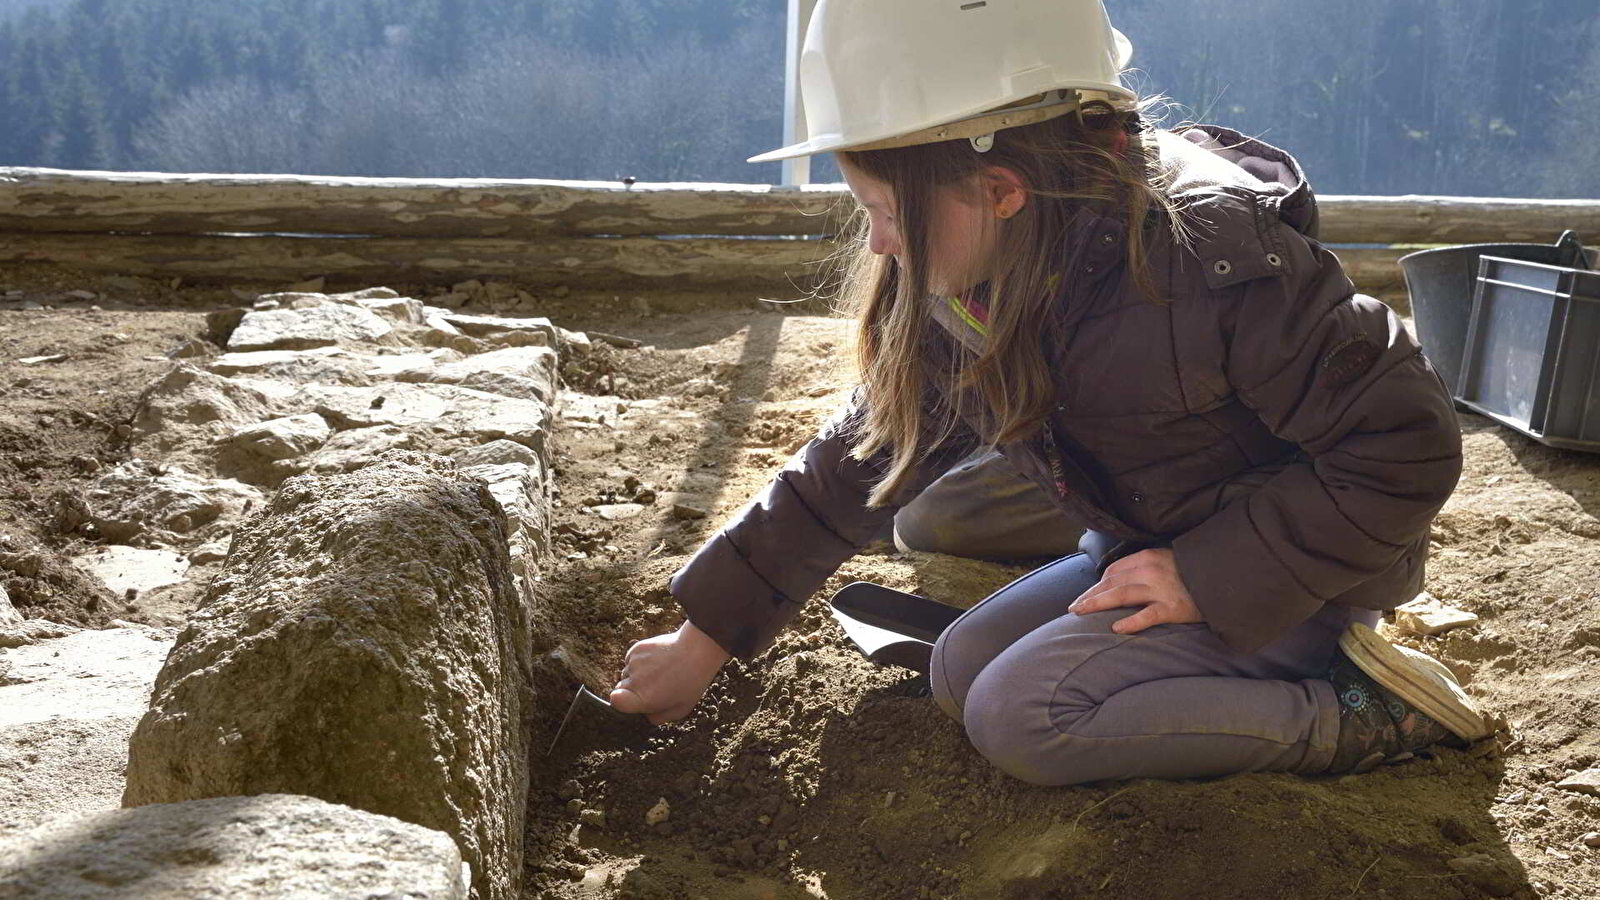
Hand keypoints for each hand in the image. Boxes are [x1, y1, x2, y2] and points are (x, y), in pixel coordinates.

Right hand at [609, 620, 730, 724]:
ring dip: (636, 675)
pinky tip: (656, 661)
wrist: (697, 650)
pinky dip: (639, 662)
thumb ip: (656, 718)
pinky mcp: (637, 648)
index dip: (621, 703)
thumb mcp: (679, 710)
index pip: (615, 702)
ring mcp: (634, 663)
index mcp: (644, 699)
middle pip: (620, 688)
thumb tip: (643, 715)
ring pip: (626, 673)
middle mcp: (635, 681)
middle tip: (653, 687)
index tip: (632, 701)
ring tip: (659, 672)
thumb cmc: (691, 682)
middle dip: (632, 690)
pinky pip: (630, 660)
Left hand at [1068, 548, 1202, 634]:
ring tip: (1081, 612)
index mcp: (1148, 558)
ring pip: (1122, 595)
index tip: (1086, 594)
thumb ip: (1144, 568)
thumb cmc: (1192, 573)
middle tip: (1074, 607)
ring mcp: (1162, 590)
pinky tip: (1116, 628)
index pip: (1113, 571)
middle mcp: (1151, 571)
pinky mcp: (1173, 608)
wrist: (1223, 579)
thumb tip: (1117, 580)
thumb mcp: (1166, 561)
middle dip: (1090, 595)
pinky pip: (1148, 615)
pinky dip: (1131, 622)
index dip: (1097, 583)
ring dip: (1098, 603)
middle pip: (1112, 582)